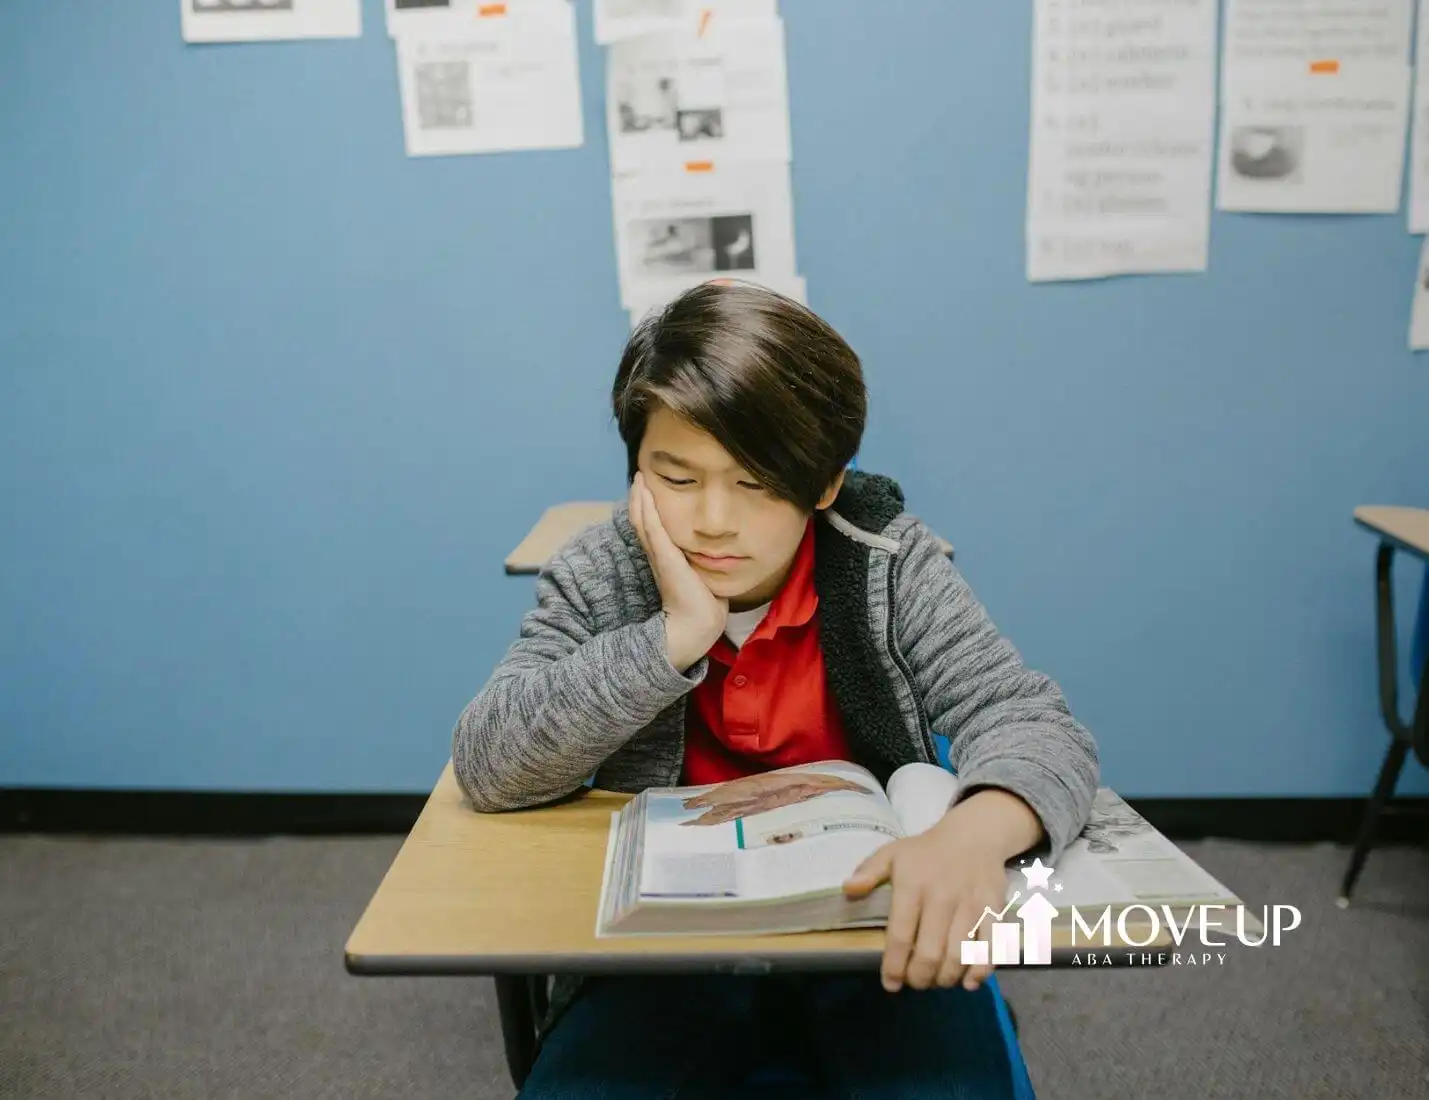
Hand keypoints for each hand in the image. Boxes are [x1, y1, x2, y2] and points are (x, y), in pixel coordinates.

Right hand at [629, 472, 728, 669]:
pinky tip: (642, 492)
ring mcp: (659, 556)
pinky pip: (652, 528)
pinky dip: (645, 509)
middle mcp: (659, 556)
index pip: (653, 530)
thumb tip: (719, 555)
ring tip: (639, 478)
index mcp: (666, 560)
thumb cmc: (706, 604)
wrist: (700, 625)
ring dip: (640, 499)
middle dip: (641, 500)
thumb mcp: (704, 576)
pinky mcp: (665, 557)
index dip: (649, 511)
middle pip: (644, 522)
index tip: (649, 491)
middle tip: (639, 477)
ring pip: (644, 521)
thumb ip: (705, 564)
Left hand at [843, 819, 1008, 993]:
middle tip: (915, 983)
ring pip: (959, 956)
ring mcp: (970, 905)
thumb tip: (847, 890)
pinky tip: (968, 981)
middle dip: (920, 978)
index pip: (900, 934)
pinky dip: (979, 971)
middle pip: (930, 952)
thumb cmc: (926, 850)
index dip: (894, 966)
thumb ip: (869, 872)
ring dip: (946, 978)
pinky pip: (990, 948)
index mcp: (913, 885)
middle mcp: (941, 897)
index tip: (890, 984)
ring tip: (936, 981)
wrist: (973, 835)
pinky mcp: (994, 910)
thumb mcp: (892, 853)